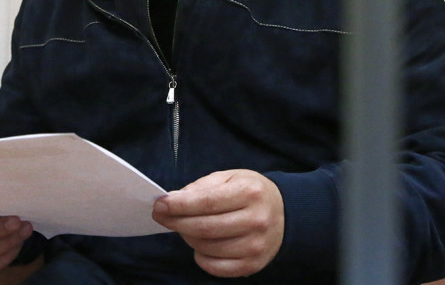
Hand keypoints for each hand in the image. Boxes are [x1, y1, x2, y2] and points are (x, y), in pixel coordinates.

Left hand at [152, 169, 283, 277]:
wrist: (284, 213)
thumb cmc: (250, 192)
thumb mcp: (230, 177)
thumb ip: (202, 187)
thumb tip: (174, 200)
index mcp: (249, 193)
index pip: (207, 202)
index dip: (179, 205)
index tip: (160, 204)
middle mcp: (255, 220)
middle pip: (204, 227)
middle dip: (176, 222)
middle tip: (161, 216)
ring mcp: (255, 245)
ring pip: (207, 247)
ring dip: (187, 238)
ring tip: (183, 227)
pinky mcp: (253, 264)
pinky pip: (216, 268)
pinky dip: (200, 258)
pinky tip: (198, 246)